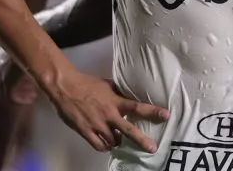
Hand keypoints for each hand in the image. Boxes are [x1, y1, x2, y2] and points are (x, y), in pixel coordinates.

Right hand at [46, 69, 168, 153]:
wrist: (65, 87)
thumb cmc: (86, 83)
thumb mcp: (107, 85)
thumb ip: (118, 93)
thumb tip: (127, 95)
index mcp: (115, 102)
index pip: (138, 107)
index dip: (153, 111)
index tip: (167, 115)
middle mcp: (109, 115)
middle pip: (129, 131)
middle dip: (142, 141)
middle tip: (153, 148)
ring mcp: (97, 125)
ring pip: (114, 141)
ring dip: (118, 142)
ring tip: (120, 141)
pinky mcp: (86, 132)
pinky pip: (99, 145)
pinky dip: (105, 146)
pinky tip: (107, 145)